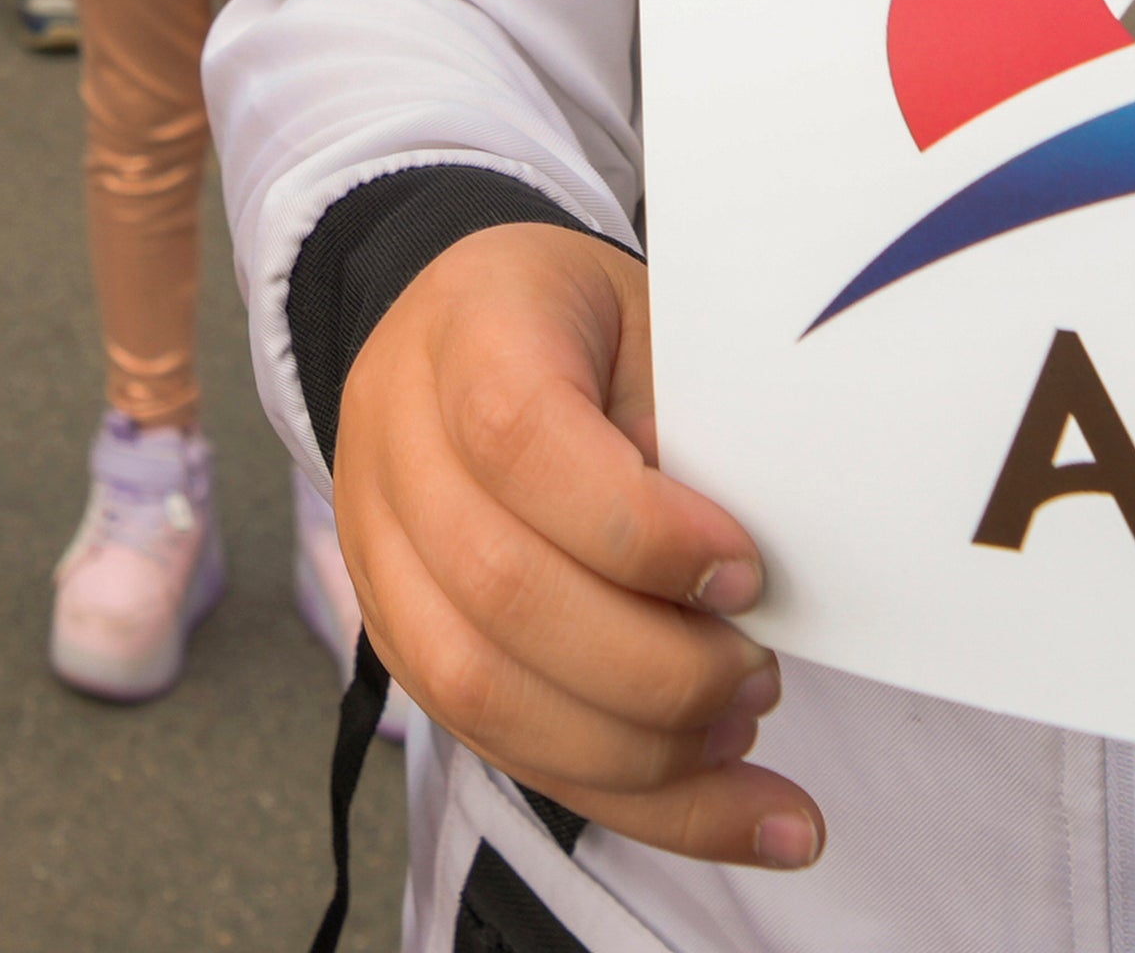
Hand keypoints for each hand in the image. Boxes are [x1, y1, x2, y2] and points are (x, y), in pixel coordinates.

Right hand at [337, 224, 810, 867]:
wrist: (466, 330)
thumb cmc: (586, 329)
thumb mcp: (655, 325)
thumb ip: (698, 429)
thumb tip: (756, 586)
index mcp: (468, 331)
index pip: (519, 440)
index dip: (640, 529)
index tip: (746, 573)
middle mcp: (394, 441)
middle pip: (499, 588)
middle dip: (652, 665)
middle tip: (756, 671)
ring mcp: (378, 549)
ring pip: (480, 689)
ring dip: (636, 747)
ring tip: (739, 733)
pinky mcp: (400, 640)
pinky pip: (500, 746)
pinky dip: (630, 799)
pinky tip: (737, 809)